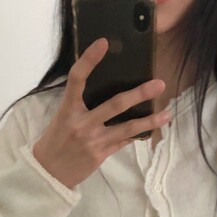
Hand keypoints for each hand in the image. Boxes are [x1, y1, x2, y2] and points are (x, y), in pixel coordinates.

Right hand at [32, 36, 171, 189]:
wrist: (49, 173)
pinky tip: (152, 129)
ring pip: (127, 128)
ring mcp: (93, 141)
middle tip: (159, 84)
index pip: (77, 79)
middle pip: (115, 105)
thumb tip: (104, 87)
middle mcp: (82, 123)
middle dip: (139, 94)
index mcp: (68, 109)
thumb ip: (79, 104)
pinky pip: (123, 141)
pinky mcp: (101, 155)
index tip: (103, 43)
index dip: (89, 60)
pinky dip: (137, 134)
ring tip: (167, 114)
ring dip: (149, 120)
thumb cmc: (56, 141)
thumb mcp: (62, 118)